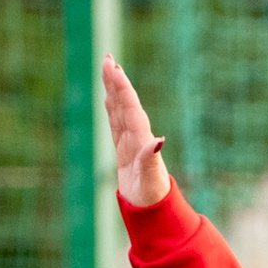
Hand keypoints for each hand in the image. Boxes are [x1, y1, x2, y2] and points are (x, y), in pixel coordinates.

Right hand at [101, 56, 171, 207]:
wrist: (151, 209)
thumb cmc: (152, 195)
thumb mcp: (152, 177)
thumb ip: (152, 158)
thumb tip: (159, 140)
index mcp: (141, 139)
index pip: (130, 108)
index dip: (122, 88)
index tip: (113, 67)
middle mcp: (137, 136)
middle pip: (125, 103)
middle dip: (116, 82)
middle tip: (107, 59)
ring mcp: (130, 141)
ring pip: (119, 109)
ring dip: (114, 90)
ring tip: (108, 69)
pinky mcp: (124, 148)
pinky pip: (116, 122)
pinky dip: (112, 107)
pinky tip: (108, 97)